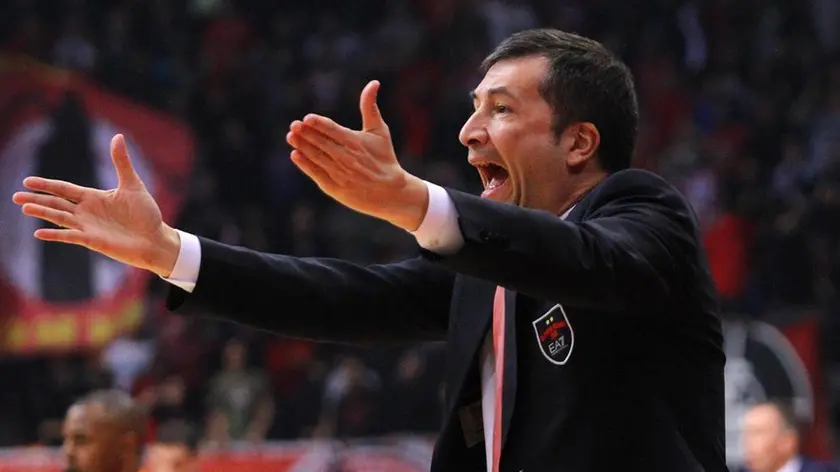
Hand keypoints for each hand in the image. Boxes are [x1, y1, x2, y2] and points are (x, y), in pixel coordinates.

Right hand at [12, 134, 180, 276]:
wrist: (155, 239)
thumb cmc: (145, 213)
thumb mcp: (132, 184)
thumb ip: (121, 162)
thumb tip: (117, 136)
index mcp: (93, 197)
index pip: (64, 189)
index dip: (47, 185)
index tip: (28, 181)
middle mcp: (86, 212)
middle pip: (56, 203)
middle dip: (37, 199)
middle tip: (15, 196)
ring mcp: (88, 227)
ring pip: (60, 218)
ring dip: (43, 213)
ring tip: (24, 207)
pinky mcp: (93, 241)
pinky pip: (70, 237)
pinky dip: (55, 235)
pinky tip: (39, 233)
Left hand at [286, 80, 428, 230]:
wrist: (390, 192)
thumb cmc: (384, 158)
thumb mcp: (379, 132)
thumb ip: (370, 107)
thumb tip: (373, 82)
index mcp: (356, 142)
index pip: (333, 130)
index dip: (318, 124)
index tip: (307, 118)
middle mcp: (346, 158)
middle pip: (321, 143)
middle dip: (306, 134)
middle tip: (293, 125)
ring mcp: (340, 173)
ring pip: (316, 157)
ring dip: (302, 146)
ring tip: (290, 136)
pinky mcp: (335, 188)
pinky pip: (316, 174)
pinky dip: (305, 165)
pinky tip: (295, 155)